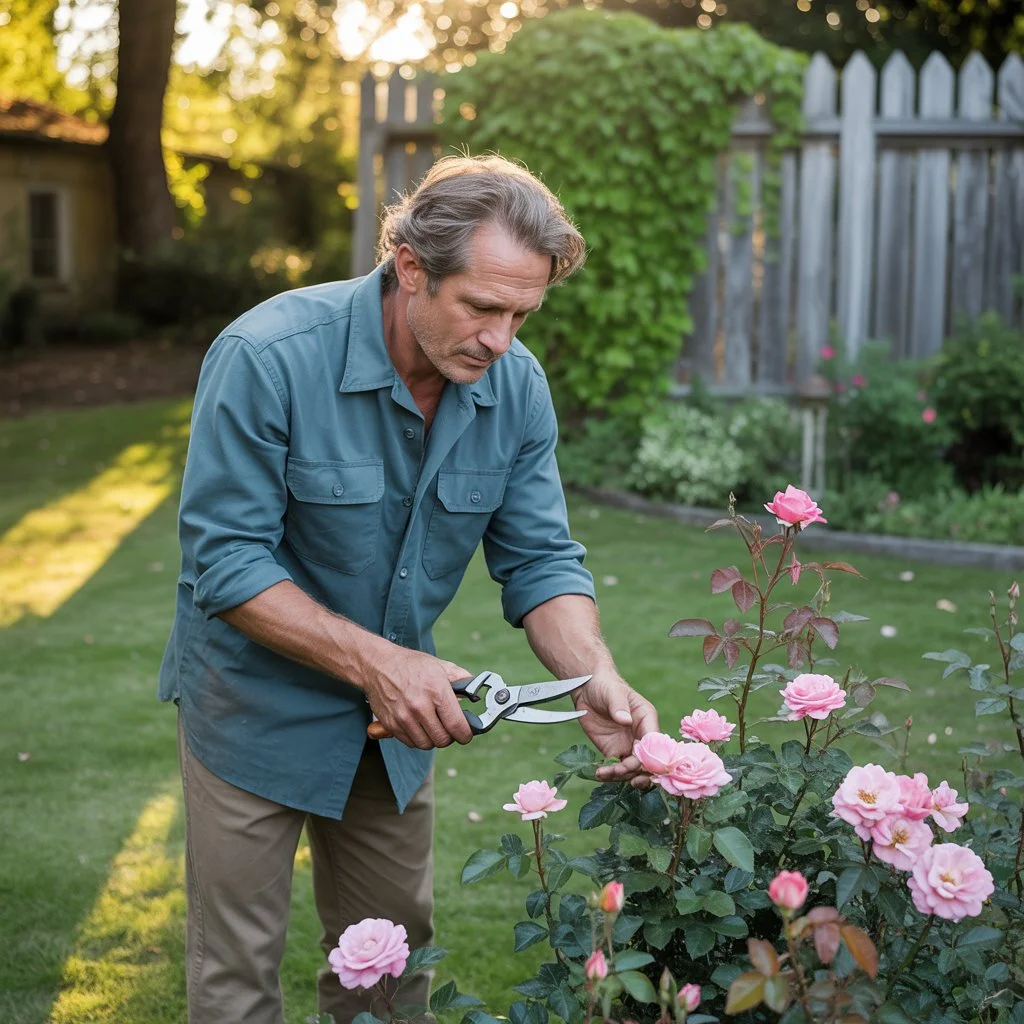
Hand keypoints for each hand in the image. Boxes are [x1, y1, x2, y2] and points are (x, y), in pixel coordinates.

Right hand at [363, 647, 474, 749]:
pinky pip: (411, 742)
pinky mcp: (391, 725)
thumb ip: (461, 679)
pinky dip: (417, 738)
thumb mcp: (440, 666)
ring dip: (433, 738)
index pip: (457, 726)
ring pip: (426, 744)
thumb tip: (476, 691)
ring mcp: (404, 717)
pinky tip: (419, 725)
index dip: (466, 734)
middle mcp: (419, 707)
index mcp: (436, 691)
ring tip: (433, 725)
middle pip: (442, 739)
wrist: (378, 665)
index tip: (466, 734)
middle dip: (450, 736)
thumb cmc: (411, 665)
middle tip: (449, 727)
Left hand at [573, 672, 658, 787]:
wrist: (587, 688)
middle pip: (647, 762)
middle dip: (636, 771)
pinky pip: (616, 769)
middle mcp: (641, 736)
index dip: (649, 757)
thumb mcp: (613, 692)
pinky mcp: (613, 751)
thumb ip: (619, 705)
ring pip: (633, 770)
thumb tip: (625, 720)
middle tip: (620, 772)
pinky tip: (599, 774)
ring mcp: (628, 746)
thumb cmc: (605, 685)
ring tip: (604, 773)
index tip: (635, 763)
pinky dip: (610, 775)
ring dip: (622, 776)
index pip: (654, 744)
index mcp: (647, 720)